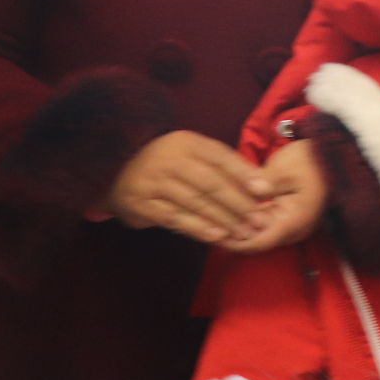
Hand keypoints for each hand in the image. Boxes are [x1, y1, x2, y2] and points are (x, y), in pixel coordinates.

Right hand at [107, 130, 274, 243]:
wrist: (114, 173)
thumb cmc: (168, 165)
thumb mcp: (193, 155)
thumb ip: (224, 165)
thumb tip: (262, 185)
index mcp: (186, 142)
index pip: (221, 157)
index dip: (245, 175)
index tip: (265, 192)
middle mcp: (169, 159)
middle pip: (211, 183)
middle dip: (239, 204)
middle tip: (259, 220)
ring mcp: (153, 181)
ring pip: (195, 202)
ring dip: (223, 219)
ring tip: (244, 232)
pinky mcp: (141, 203)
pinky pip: (175, 218)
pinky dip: (198, 228)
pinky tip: (217, 236)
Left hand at [217, 140, 326, 253]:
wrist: (327, 157)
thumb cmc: (310, 161)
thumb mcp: (287, 169)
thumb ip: (267, 183)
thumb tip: (250, 191)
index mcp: (295, 220)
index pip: (260, 241)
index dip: (234, 241)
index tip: (210, 232)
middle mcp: (292, 230)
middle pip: (255, 242)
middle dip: (229, 237)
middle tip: (200, 227)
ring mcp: (287, 226)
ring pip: (255, 236)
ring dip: (233, 231)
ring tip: (206, 222)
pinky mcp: (282, 219)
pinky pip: (259, 227)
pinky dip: (240, 223)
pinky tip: (221, 216)